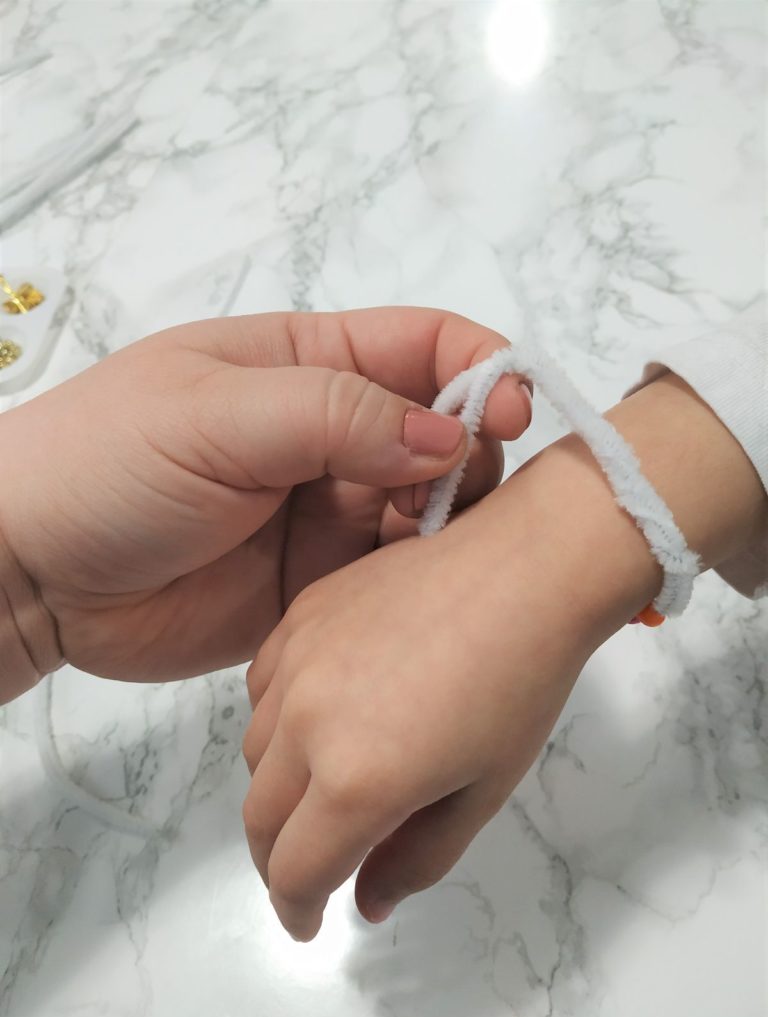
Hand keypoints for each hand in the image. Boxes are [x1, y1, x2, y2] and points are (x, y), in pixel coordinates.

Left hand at [0, 308, 531, 695]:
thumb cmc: (104, 465)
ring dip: (444, 528)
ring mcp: (327, 510)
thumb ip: (336, 416)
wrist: (29, 573)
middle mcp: (331, 434)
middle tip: (444, 503)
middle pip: (444, 434)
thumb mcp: (215, 415)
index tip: (512, 415)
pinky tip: (401, 602)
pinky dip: (413, 585)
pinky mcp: (320, 583)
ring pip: (428, 510)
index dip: (480, 371)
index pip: (424, 348)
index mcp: (308, 365)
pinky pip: (391, 579)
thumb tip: (450, 437)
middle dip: (470, 460)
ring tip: (415, 556)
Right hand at [241, 370, 767, 940]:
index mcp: (358, 779)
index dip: (298, 908)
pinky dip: (276, 718)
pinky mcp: (301, 614)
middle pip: (260, 817)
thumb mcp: (481, 790)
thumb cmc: (521, 684)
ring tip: (325, 785)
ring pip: (254, 750)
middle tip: (312, 868)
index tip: (310, 920)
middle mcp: (309, 722)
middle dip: (280, 858)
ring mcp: (298, 660)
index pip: (295, 870)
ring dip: (278, 786)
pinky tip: (319, 713)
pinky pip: (261, 684)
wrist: (524, 569)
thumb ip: (416, 858)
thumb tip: (366, 902)